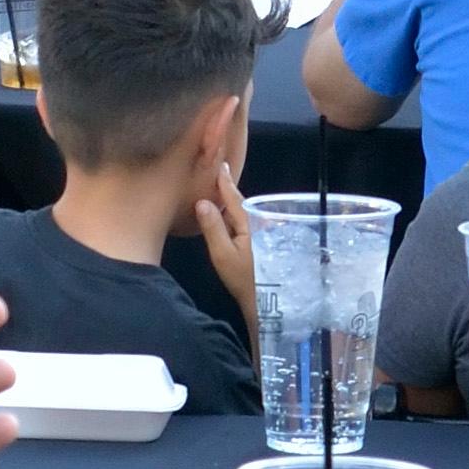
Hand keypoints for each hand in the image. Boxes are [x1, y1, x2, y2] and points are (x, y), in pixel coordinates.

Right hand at [193, 157, 256, 335]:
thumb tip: (202, 202)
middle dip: (228, 190)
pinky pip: (247, 223)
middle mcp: (259, 224)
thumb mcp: (223, 255)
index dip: (225, 181)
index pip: (234, 197)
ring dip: (232, 203)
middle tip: (214, 174)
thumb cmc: (244, 280)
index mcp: (249, 223)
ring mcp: (262, 235)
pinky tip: (228, 218)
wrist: (266, 304)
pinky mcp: (262, 245)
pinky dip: (236, 216)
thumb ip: (213, 228)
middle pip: (240, 203)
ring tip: (217, 193)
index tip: (220, 163)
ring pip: (244, 213)